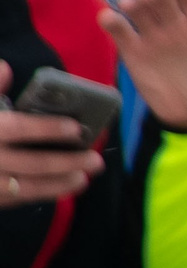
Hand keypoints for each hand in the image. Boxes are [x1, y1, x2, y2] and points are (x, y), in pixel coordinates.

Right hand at [0, 61, 107, 203]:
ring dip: (59, 184)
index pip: (17, 128)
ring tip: (84, 177)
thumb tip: (5, 68)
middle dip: (66, 162)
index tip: (76, 128)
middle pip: (31, 163)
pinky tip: (62, 188)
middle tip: (96, 160)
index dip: (46, 128)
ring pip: (27, 187)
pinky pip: (18, 199)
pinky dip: (42, 194)